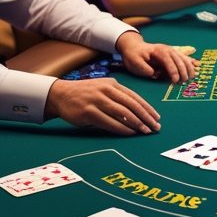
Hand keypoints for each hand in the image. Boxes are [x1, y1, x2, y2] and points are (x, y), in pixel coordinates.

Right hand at [45, 77, 161, 134]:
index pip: (134, 97)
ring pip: (122, 113)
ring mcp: (97, 101)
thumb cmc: (85, 94)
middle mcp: (106, 90)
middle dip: (146, 117)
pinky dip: (122, 128)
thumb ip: (118, 97)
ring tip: (145, 131)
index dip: (147, 108)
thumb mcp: (103, 88)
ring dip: (136, 124)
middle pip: (131, 105)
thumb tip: (138, 112)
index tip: (156, 118)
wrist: (60, 94)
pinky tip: (130, 133)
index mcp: (112, 84)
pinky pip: (109, 122)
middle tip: (155, 127)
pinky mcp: (88, 112)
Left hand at [116, 30, 195, 82]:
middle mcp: (167, 49)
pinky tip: (192, 72)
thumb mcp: (134, 62)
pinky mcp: (173, 54)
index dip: (173, 72)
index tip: (175, 82)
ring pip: (184, 58)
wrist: (134, 46)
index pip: (169, 61)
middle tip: (183, 83)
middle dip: (183, 71)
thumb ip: (144, 68)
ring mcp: (171, 50)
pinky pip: (184, 58)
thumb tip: (155, 74)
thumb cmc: (134, 56)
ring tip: (190, 78)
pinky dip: (189, 65)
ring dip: (188, 68)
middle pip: (179, 60)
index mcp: (158, 51)